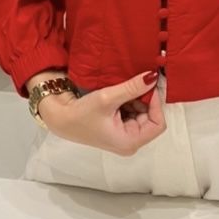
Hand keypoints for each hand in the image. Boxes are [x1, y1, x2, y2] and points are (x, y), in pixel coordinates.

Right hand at [37, 71, 165, 155]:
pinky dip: (129, 100)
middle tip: (133, 85)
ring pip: (143, 113)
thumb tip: (152, 77)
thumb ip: (132, 87)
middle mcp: (130, 142)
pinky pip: (133, 112)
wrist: (60, 118)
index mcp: (130, 142)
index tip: (147, 87)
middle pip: (151, 117)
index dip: (156, 104)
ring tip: (121, 90)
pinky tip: (118, 95)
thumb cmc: (81, 114)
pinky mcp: (120, 128)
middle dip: (144, 100)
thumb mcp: (108, 98)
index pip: (158, 123)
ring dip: (136, 99)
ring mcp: (125, 135)